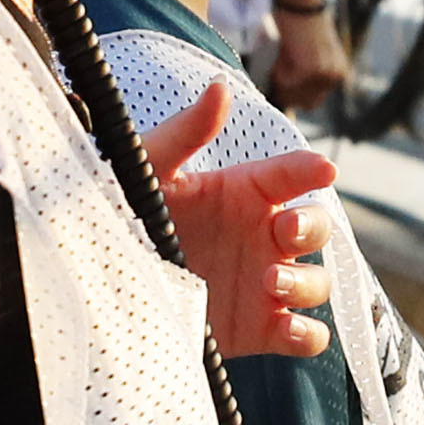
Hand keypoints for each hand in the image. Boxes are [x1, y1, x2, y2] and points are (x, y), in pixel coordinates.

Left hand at [143, 79, 334, 357]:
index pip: (291, 175)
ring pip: (318, 283)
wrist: (101, 283)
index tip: (322, 169)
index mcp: (244, 193)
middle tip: (284, 230)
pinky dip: (308, 336)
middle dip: (312, 226)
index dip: (311, 170)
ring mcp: (265, 285)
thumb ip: (184, 133)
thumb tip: (219, 87)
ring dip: (305, 282)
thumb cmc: (126, 214)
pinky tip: (285, 326)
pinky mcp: (259, 330)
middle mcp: (262, 237)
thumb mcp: (148, 171)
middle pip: (317, 228)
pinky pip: (305, 337)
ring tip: (269, 281)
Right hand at [262, 5, 350, 110]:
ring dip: (281, 79)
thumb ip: (307, 73)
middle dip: (288, 92)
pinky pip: (284, 83)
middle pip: (306, 103)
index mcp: (340, 72)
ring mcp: (324, 75)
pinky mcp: (309, 70)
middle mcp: (336, 76)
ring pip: (293, 95)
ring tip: (281, 57)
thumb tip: (289, 95)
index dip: (295, 95)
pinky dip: (277, 69)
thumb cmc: (299, 21)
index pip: (315, 100)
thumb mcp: (310, 51)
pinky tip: (283, 51)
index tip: (281, 88)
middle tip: (276, 76)